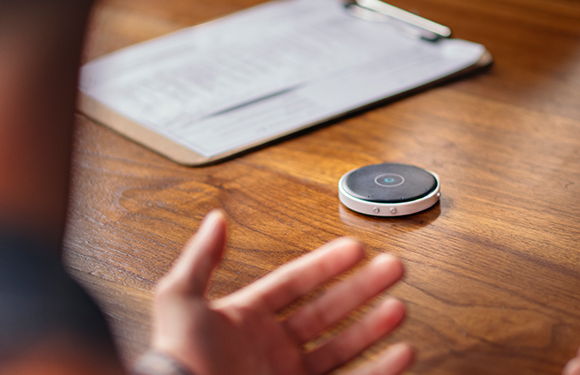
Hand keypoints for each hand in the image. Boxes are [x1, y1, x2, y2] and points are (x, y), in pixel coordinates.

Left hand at [149, 210, 413, 374]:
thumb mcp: (180, 301)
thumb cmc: (178, 358)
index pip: (294, 284)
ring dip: (373, 327)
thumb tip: (215, 220)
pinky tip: (400, 354)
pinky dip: (380, 370)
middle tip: (390, 268)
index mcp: (246, 321)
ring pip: (343, 346)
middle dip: (362, 288)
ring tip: (398, 308)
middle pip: (327, 311)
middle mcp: (271, 349)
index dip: (324, 264)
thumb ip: (201, 259)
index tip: (353, 248)